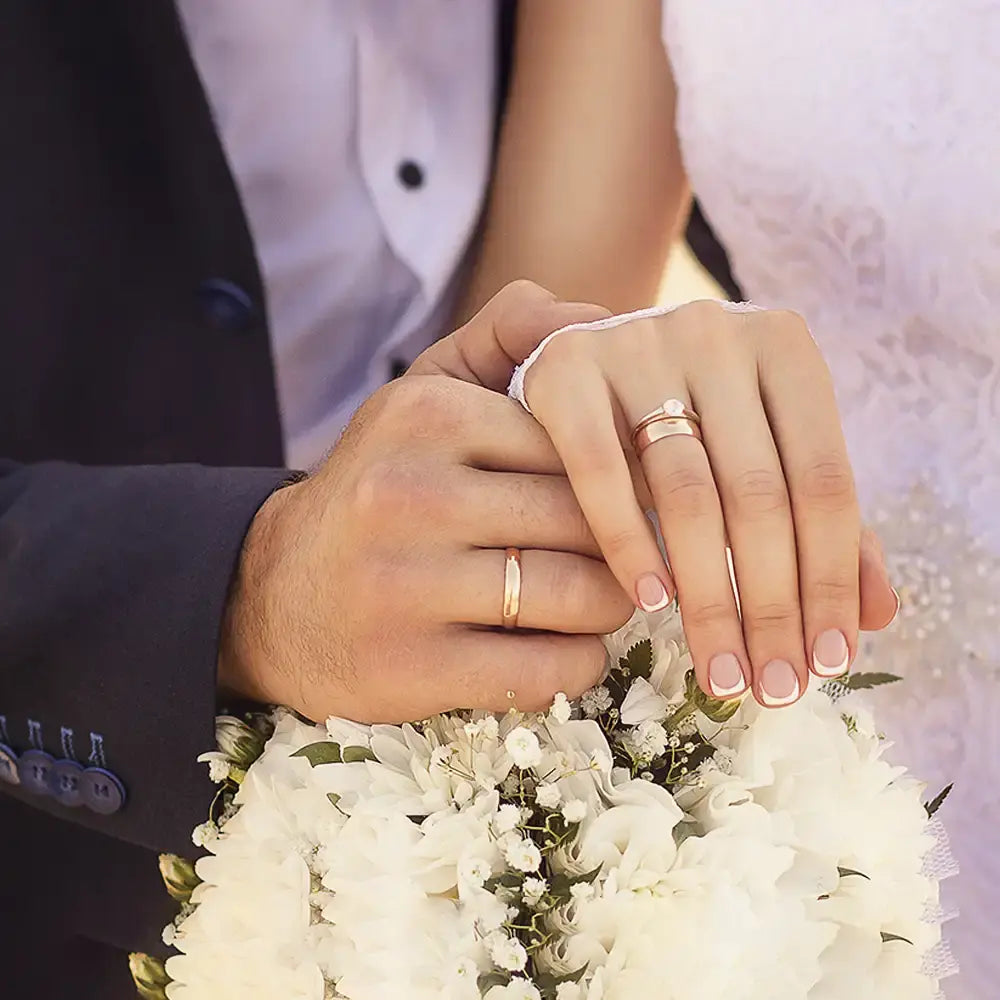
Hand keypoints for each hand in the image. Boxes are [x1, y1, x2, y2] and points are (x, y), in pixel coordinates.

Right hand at [218, 293, 632, 723]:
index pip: (578, 443)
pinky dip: (580, 663)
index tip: (629, 498)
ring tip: (600, 599)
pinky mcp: (411, 669)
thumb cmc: (380, 485)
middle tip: (631, 554)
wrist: (270, 594)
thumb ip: (509, 335)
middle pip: (587, 519)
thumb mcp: (424, 392)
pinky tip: (564, 648)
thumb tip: (604, 318)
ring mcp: (406, 587)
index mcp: (427, 416)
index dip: (620, 476)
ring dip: (611, 605)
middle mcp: (411, 494)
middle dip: (625, 543)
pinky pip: (550, 670)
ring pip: (581, 595)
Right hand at [515, 298, 897, 707]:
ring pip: (687, 494)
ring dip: (709, 598)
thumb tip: (876, 615)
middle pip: (760, 495)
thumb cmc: (685, 412)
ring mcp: (637, 345)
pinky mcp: (566, 368)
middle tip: (774, 687)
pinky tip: (650, 604)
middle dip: (774, 606)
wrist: (585, 351)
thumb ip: (817, 517)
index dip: (833, 579)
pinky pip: (601, 473)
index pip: (825, 480)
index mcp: (785, 347)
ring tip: (722, 670)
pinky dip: (629, 543)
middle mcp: (716, 333)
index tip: (829, 663)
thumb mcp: (760, 446)